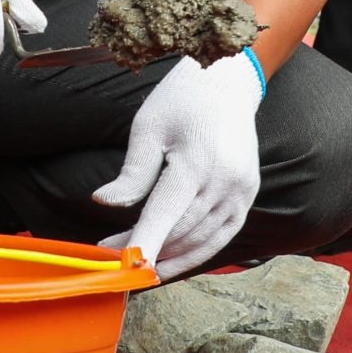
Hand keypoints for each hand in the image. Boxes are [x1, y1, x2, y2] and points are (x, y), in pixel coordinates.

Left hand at [94, 53, 265, 279]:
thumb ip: (132, 172)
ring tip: (134, 258)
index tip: (124, 270)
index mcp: (198, 162)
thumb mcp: (148, 127)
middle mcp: (225, 182)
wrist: (227, 82)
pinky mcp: (247, 197)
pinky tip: (170, 262)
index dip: (144, 244)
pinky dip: (195, 254)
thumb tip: (104, 203)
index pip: (166, 214)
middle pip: (179, 231)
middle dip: (145, 248)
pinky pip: (221, 237)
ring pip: (200, 240)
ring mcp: (241, 192)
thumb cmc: (182, 99)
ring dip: (167, 255)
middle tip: (110, 251)